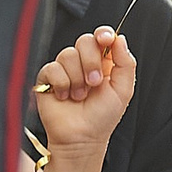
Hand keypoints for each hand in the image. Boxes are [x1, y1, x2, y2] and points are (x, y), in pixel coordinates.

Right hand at [34, 29, 134, 171]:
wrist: (82, 137)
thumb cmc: (102, 117)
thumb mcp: (124, 90)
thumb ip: (125, 62)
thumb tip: (119, 37)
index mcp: (103, 63)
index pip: (101, 37)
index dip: (102, 34)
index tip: (105, 39)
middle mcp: (83, 63)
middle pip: (84, 41)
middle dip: (91, 62)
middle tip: (94, 83)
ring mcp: (64, 69)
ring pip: (67, 54)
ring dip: (77, 78)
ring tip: (79, 95)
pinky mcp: (47, 78)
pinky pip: (52, 68)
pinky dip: (62, 83)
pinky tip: (65, 96)